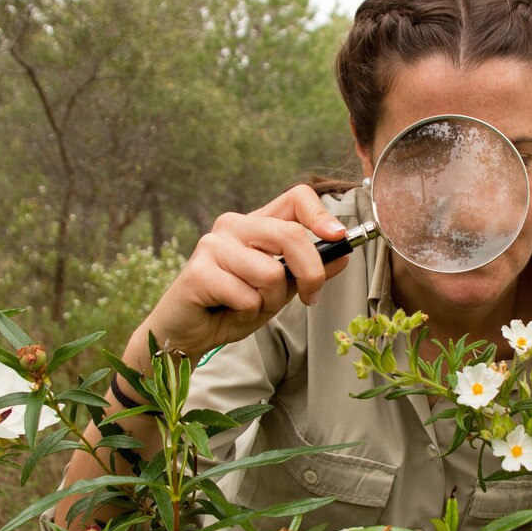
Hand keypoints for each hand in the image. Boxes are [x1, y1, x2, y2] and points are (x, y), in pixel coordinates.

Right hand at [130, 185, 349, 362]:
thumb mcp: (281, 290)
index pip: (296, 197)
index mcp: (257, 223)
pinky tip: (229, 310)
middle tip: (309, 298)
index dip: (321, 215)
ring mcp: (213, 244)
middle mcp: (234, 225)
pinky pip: (246, 295)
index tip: (339, 237)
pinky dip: (248, 312)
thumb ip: (308, 271)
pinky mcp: (198, 271)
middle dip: (310, 273)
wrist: (187, 333)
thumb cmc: (232, 307)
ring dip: (270, 301)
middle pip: (290, 235)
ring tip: (251, 305)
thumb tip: (343, 254)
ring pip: (270, 272)